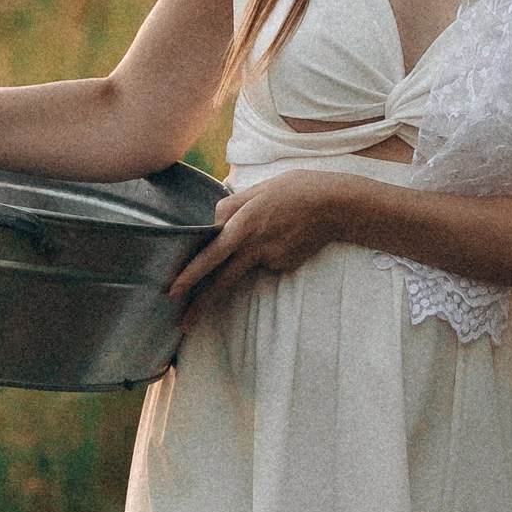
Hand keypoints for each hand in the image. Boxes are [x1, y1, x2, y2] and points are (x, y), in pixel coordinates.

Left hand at [168, 172, 355, 319]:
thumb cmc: (297, 189)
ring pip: (246, 268)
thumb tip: (211, 224)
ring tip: (252, 255)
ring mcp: (273, 259)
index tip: (173, 291)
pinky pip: (267, 262)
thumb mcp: (259, 188)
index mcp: (246, 224)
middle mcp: (257, 246)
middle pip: (224, 280)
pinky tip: (286, 235)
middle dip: (202, 304)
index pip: (212, 254)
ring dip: (237, 274)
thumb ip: (231, 206)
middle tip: (184, 323)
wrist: (337, 205)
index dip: (192, 273)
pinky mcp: (286, 265)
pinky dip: (268, 252)